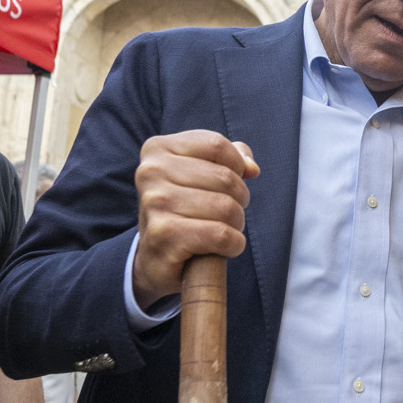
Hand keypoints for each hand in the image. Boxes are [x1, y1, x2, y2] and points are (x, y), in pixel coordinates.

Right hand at [130, 132, 257, 308]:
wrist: (155, 258)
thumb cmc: (183, 210)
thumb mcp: (199, 175)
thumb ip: (228, 159)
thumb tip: (251, 168)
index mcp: (157, 149)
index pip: (216, 145)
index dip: (236, 166)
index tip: (231, 184)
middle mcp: (150, 172)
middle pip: (225, 177)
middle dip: (239, 199)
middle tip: (229, 213)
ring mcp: (154, 203)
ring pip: (226, 207)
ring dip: (237, 223)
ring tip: (224, 230)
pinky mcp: (164, 235)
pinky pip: (221, 235)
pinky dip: (234, 243)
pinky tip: (225, 247)